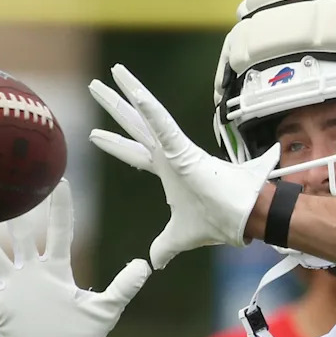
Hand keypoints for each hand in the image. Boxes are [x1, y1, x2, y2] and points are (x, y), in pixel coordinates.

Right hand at [0, 180, 150, 336]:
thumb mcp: (105, 311)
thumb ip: (124, 286)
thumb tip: (145, 265)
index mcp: (58, 271)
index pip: (59, 231)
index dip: (60, 207)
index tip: (60, 179)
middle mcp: (32, 274)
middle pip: (21, 234)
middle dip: (14, 209)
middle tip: (5, 179)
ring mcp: (13, 289)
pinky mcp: (0, 308)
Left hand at [88, 64, 279, 268]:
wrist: (241, 220)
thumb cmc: (218, 222)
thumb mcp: (180, 237)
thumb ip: (164, 246)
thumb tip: (153, 263)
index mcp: (168, 171)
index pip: (133, 153)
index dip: (114, 144)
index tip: (94, 134)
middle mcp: (169, 155)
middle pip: (134, 126)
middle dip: (114, 106)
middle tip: (95, 85)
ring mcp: (176, 150)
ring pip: (147, 116)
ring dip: (129, 94)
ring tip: (112, 73)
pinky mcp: (184, 150)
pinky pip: (163, 126)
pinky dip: (150, 110)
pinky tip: (135, 94)